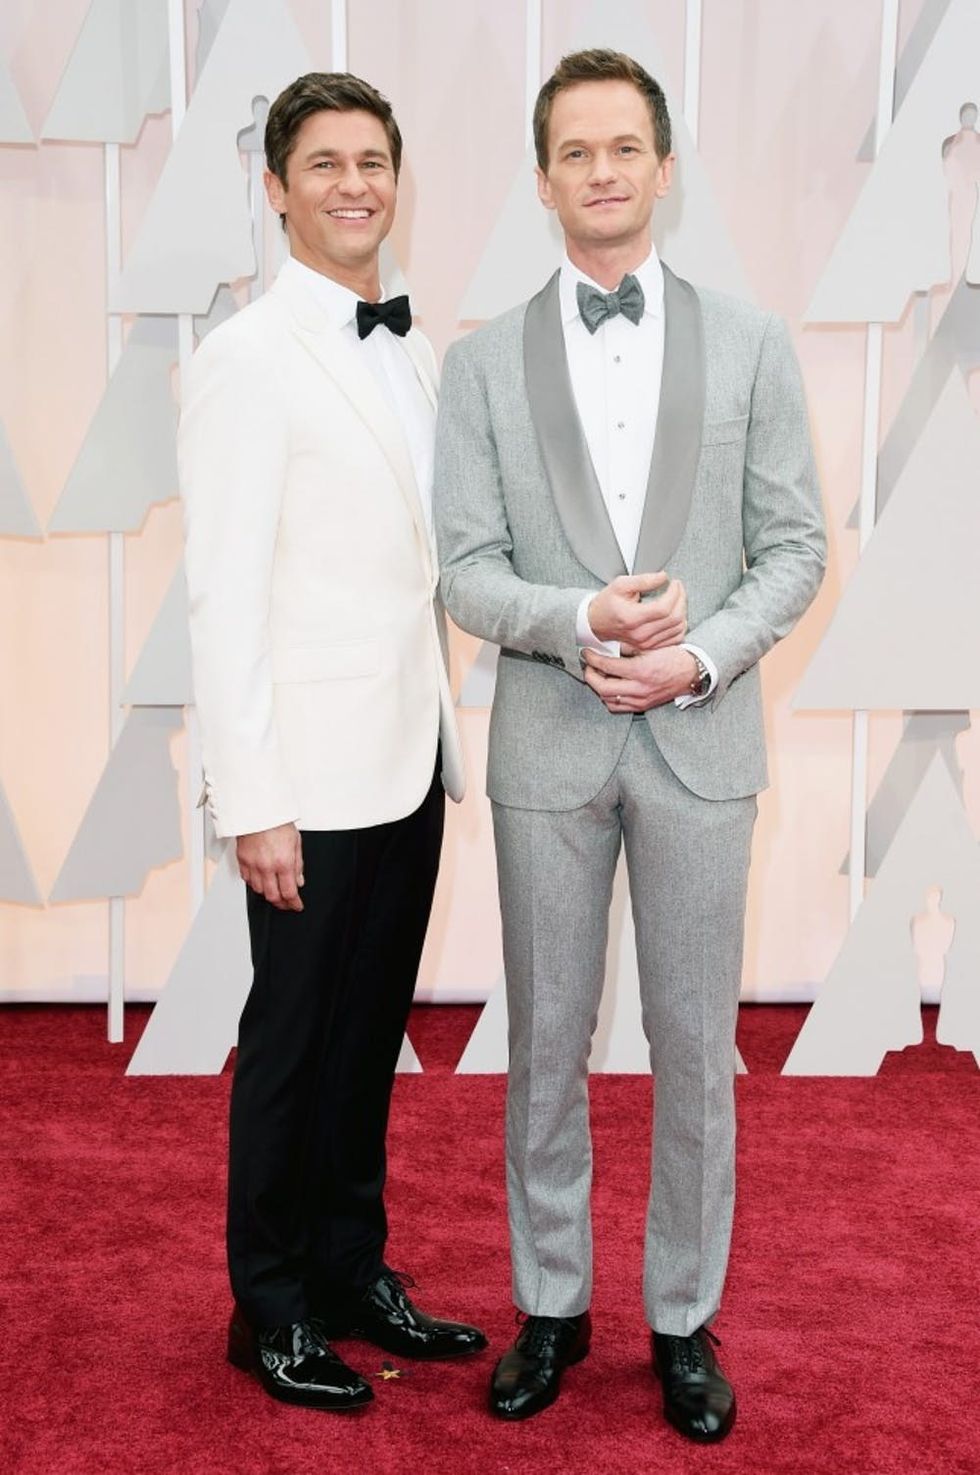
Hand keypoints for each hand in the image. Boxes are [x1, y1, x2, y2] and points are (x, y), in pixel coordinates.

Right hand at [237, 823, 304, 910]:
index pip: (289, 892)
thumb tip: (299, 881)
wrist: (258, 810)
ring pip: (258, 890)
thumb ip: (298, 864)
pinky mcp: (242, 860)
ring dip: (267, 893)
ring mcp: (252, 864)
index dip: (294, 903)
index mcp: (283, 862)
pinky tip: (261, 880)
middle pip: (272, 896)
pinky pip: (247, 879)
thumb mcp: (296, 842)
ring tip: (274, 891)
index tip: (296, 905)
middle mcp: (267, 866)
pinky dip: (254, 883)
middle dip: (281, 903)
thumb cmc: (277, 821)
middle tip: (286, 904)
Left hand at [582, 645, 697, 712]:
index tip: (586, 652)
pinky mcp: (643, 706)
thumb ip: (628, 647)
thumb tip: (608, 647)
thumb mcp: (651, 646)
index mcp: (641, 670)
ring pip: (608, 699)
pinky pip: (618, 707)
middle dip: (590, 675)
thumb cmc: (673, 656)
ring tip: (597, 676)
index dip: (593, 659)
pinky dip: (608, 698)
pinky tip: (608, 688)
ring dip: (598, 688)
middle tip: (588, 666)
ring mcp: (641, 700)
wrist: (691, 672)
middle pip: (602, 687)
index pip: (607, 666)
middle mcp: (639, 688)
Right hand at [587, 572, 686, 650]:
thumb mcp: (620, 585)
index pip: (664, 607)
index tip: (675, 583)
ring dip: (682, 612)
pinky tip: (676, 616)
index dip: (675, 593)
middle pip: (674, 618)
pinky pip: (674, 639)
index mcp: (632, 618)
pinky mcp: (649, 647)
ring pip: (677, 629)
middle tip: (678, 589)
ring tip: (677, 600)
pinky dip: (680, 627)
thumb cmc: (606, 604)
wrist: (595, 623)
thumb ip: (643, 580)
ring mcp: (645, 643)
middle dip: (681, 599)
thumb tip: (663, 577)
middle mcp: (640, 633)